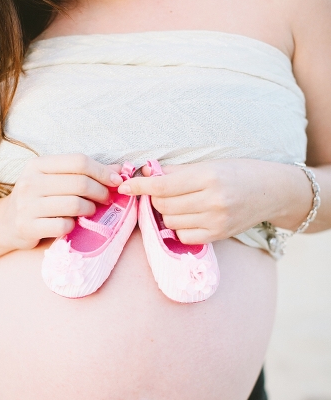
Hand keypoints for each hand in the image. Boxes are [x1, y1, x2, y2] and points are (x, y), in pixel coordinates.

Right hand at [0, 154, 122, 249]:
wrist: (6, 222)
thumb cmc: (38, 199)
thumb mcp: (55, 179)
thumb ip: (85, 173)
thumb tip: (121, 170)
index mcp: (37, 165)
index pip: (78, 161)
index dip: (103, 171)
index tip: (116, 181)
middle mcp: (30, 182)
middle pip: (80, 183)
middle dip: (101, 192)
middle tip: (106, 199)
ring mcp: (27, 206)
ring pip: (74, 205)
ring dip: (90, 210)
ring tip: (90, 211)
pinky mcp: (27, 227)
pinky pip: (63, 226)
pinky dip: (73, 226)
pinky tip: (70, 224)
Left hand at [116, 159, 302, 244]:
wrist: (273, 191)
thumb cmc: (239, 173)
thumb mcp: (209, 164)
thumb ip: (176, 171)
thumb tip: (145, 173)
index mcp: (209, 177)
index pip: (163, 185)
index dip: (140, 186)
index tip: (125, 185)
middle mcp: (213, 201)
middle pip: (163, 205)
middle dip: (156, 198)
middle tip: (162, 191)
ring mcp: (216, 221)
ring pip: (169, 221)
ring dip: (166, 212)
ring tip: (180, 203)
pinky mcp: (217, 236)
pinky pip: (182, 235)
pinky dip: (178, 227)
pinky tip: (188, 217)